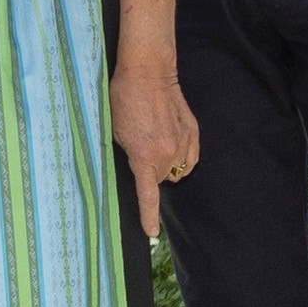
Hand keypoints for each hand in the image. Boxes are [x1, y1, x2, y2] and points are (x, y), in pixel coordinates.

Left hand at [110, 50, 198, 239]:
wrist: (148, 73)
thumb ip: (126, 155)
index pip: (148, 195)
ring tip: (154, 140)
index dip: (149, 216)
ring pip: (176, 169)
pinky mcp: (194, 132)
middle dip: (151, 172)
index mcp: (143, 157)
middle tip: (140, 149)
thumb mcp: (113, 132)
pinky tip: (171, 140)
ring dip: (167, 163)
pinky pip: (190, 157)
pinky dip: (182, 155)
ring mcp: (183, 144)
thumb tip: (134, 171)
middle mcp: (167, 154)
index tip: (151, 233)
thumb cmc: (123, 99)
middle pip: (161, 179)